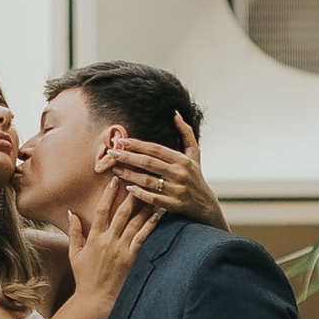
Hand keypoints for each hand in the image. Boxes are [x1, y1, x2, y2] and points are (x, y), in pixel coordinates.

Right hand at [70, 175, 157, 311]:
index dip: (108, 194)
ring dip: (143, 206)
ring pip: (134, 223)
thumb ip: (74, 232)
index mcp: (94, 238)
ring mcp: (121, 249)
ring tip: (152, 192)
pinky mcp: (131, 258)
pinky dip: (150, 225)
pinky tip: (158, 214)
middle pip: (121, 213)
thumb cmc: (83, 276)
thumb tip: (71, 212)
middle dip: (130, 194)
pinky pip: (142, 238)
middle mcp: (108, 241)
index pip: (101, 210)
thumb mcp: (74, 253)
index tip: (115, 180)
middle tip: (137, 179)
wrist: (94, 297)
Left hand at [98, 112, 223, 230]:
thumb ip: (186, 132)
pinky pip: (153, 199)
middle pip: (149, 163)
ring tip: (115, 170)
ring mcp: (177, 190)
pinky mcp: (175, 205)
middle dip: (128, 157)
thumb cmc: (196, 176)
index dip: (137, 144)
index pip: (156, 149)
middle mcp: (180, 173)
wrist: (206, 205)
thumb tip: (175, 113)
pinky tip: (128, 188)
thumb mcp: (194, 153)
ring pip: (148, 181)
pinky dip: (140, 194)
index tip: (121, 141)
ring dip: (130, 175)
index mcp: (182, 159)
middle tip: (112, 153)